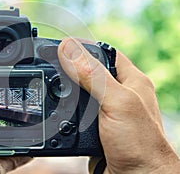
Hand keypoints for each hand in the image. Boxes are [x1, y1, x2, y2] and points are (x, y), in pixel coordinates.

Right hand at [58, 38, 179, 172]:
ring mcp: (106, 111)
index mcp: (131, 81)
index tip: (62, 45)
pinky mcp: (94, 127)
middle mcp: (119, 94)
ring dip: (66, 90)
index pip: (105, 53)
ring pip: (81, 92)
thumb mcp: (116, 103)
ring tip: (50, 83)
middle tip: (51, 64)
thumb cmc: (140, 145)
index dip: (84, 47)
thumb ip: (93, 76)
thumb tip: (68, 50)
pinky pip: (76, 112)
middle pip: (90, 71)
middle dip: (70, 67)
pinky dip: (65, 109)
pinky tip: (56, 109)